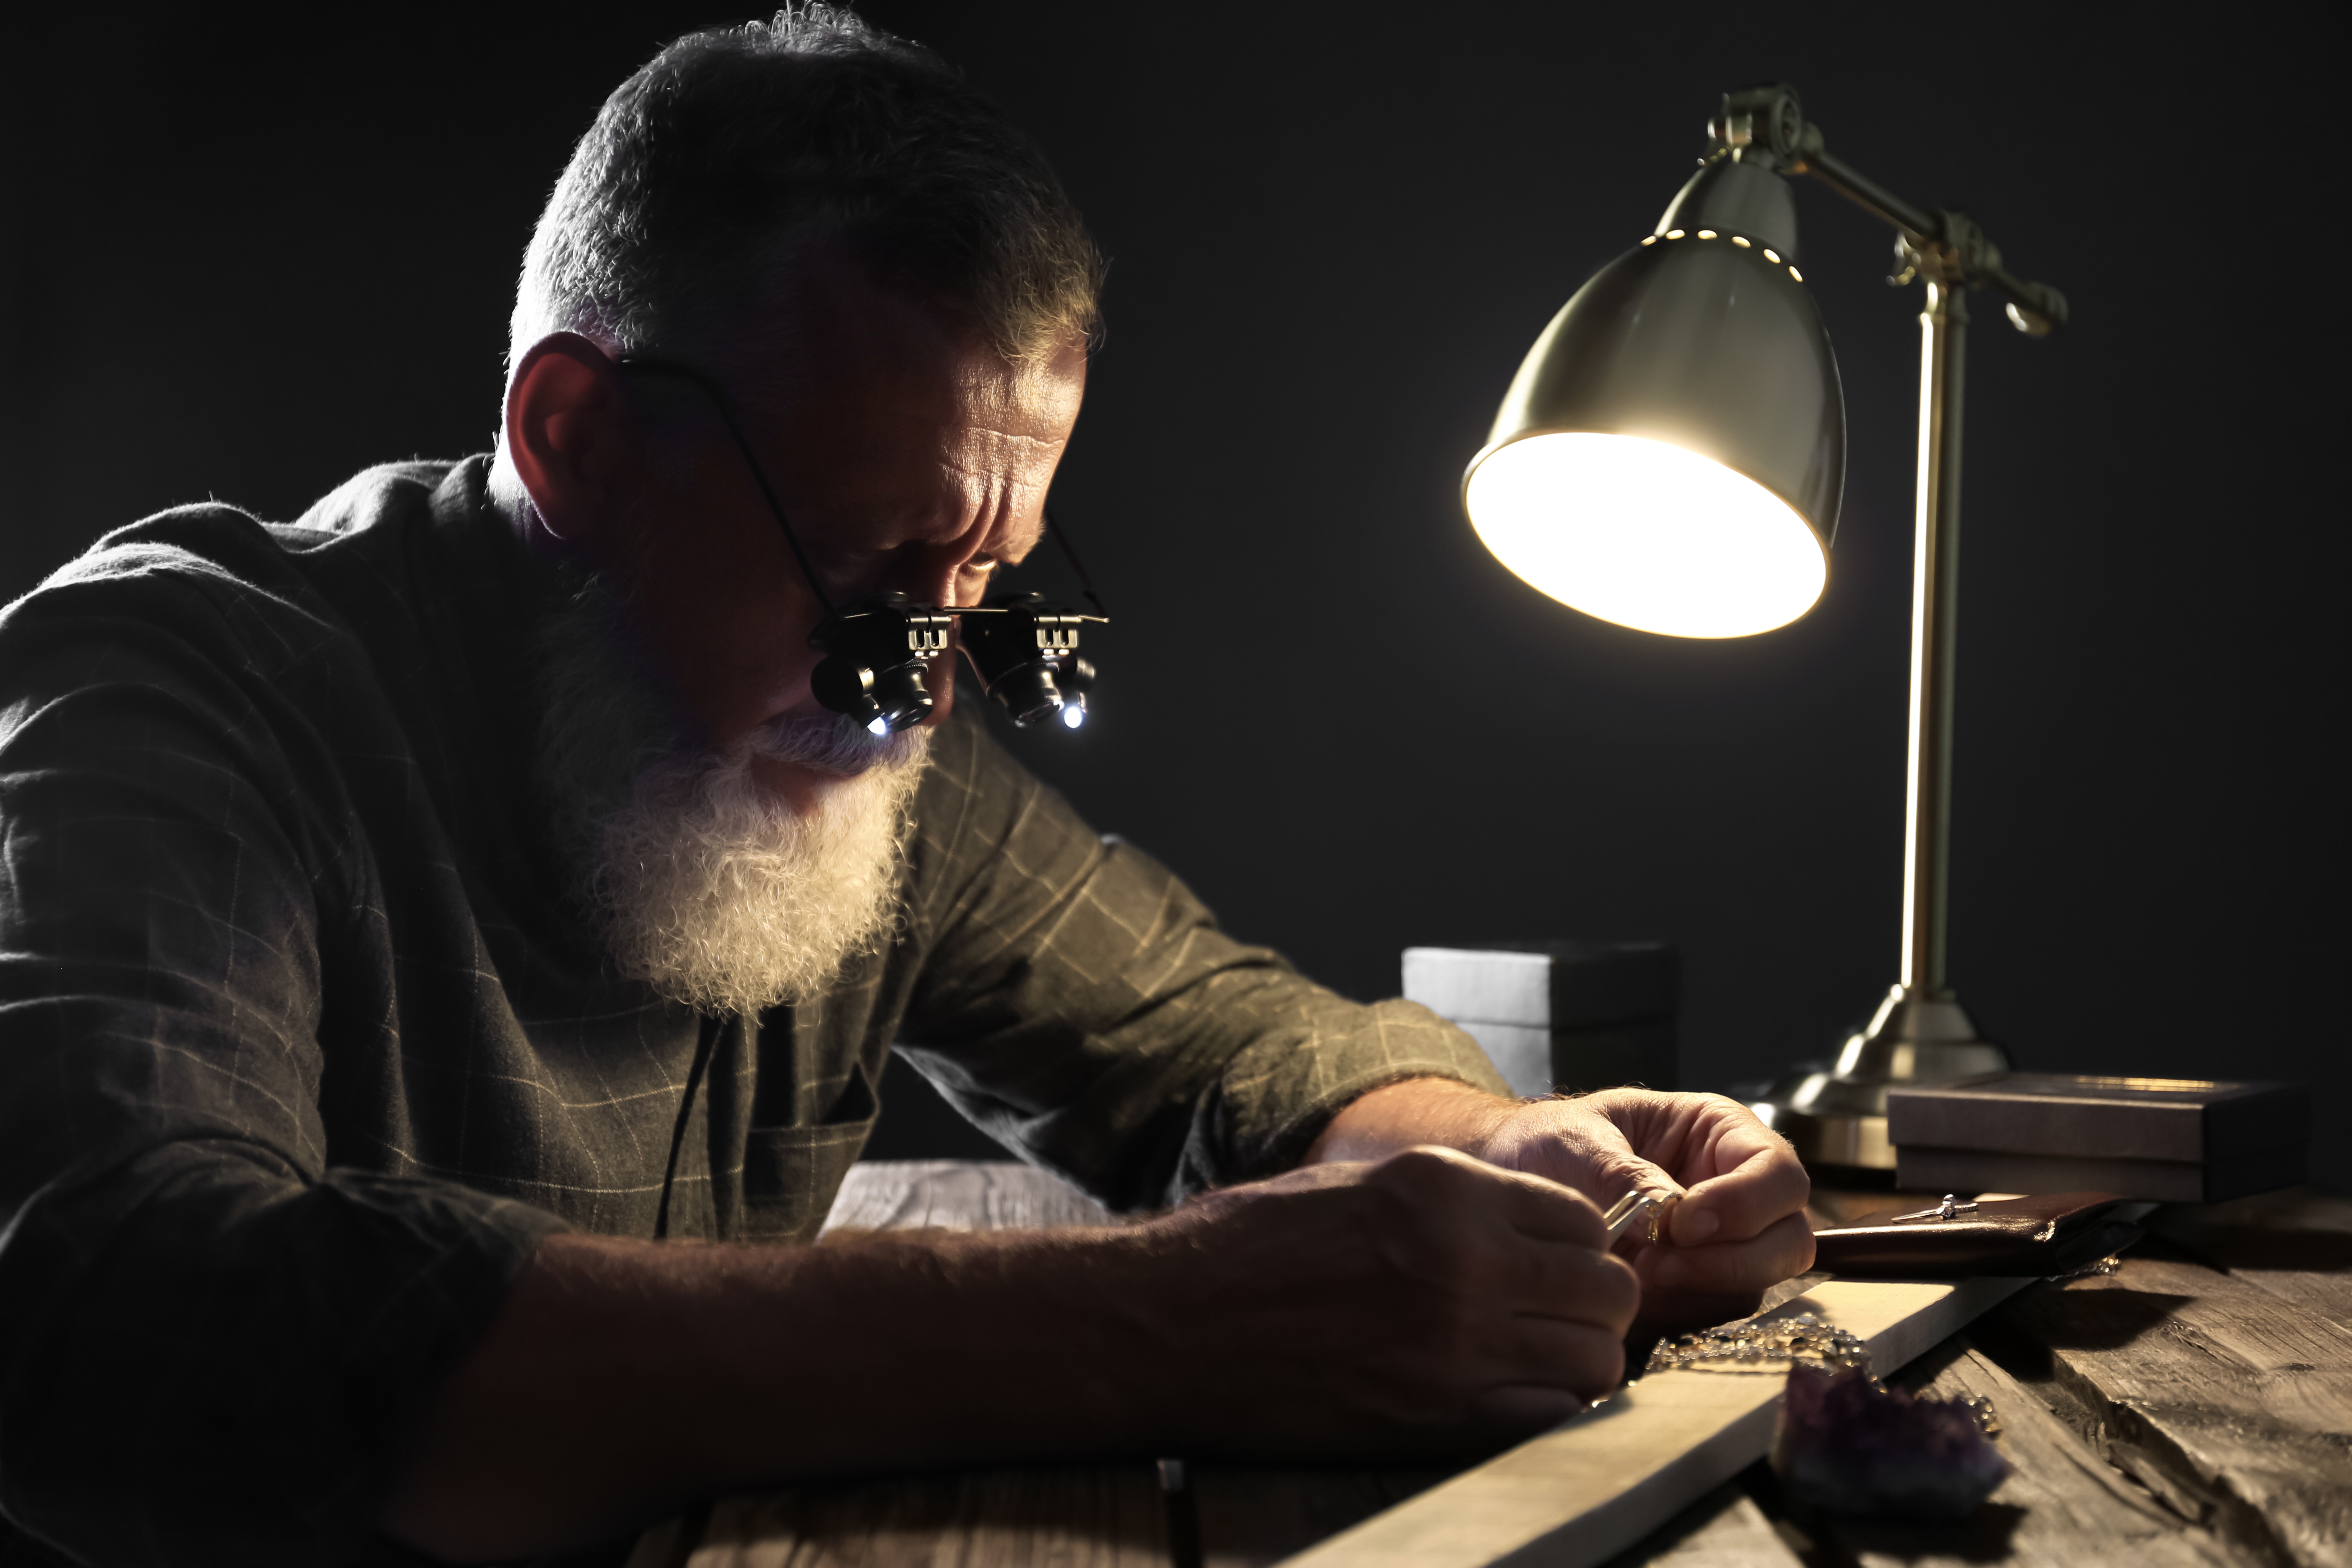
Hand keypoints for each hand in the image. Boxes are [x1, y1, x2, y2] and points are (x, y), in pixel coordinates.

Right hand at [1132, 1146, 1638, 1453]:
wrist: (1167, 1325)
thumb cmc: (1247, 1251)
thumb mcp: (1357, 1188)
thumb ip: (1450, 1207)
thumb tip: (1521, 1234)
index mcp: (1444, 1192)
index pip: (1583, 1220)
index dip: (1579, 1248)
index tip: (1554, 1270)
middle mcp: (1467, 1262)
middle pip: (1607, 1292)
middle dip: (1593, 1307)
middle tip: (1554, 1322)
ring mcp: (1457, 1345)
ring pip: (1597, 1363)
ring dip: (1578, 1366)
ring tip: (1533, 1365)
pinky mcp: (1439, 1418)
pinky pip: (1551, 1422)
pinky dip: (1547, 1417)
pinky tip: (1507, 1404)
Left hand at [1475, 1089, 1812, 1327]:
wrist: (1517, 1179)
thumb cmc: (1553, 1142)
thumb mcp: (1579, 1142)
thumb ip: (1625, 1174)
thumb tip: (1671, 1215)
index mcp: (1723, 1135)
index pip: (1780, 1175)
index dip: (1746, 1205)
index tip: (1683, 1223)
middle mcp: (1740, 1192)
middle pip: (1788, 1243)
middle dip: (1729, 1262)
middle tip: (1656, 1263)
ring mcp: (1725, 1247)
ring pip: (1755, 1289)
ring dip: (1696, 1293)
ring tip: (1632, 1275)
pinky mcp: (1698, 1290)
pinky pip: (1714, 1318)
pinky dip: (1675, 1315)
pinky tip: (1630, 1296)